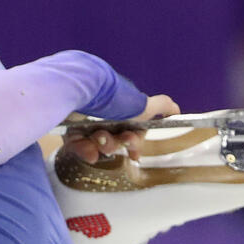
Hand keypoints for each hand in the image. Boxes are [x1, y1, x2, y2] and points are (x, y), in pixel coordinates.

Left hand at [64, 94, 179, 162]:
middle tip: (120, 140)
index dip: (134, 144)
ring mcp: (85, 122)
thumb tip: (175, 110)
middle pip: (113, 140)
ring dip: (102, 145)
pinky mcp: (67, 128)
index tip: (135, 155)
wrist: (83, 87)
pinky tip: (89, 152)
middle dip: (118, 143)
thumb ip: (160, 106)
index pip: (129, 132)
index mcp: (122, 110)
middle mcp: (104, 116)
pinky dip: (84, 149)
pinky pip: (77, 144)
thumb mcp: (142, 103)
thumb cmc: (115, 97)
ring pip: (96, 144)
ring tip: (100, 139)